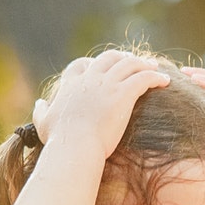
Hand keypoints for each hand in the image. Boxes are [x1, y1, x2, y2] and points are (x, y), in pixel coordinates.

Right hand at [32, 50, 170, 159]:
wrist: (75, 147)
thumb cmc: (60, 140)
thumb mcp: (43, 123)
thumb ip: (40, 111)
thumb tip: (39, 103)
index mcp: (71, 84)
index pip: (82, 65)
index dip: (93, 64)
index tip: (102, 67)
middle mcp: (90, 79)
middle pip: (109, 58)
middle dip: (122, 57)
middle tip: (133, 62)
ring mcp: (107, 85)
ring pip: (129, 63)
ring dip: (143, 63)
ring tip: (154, 67)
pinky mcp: (123, 94)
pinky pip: (144, 77)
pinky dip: (155, 76)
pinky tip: (165, 81)